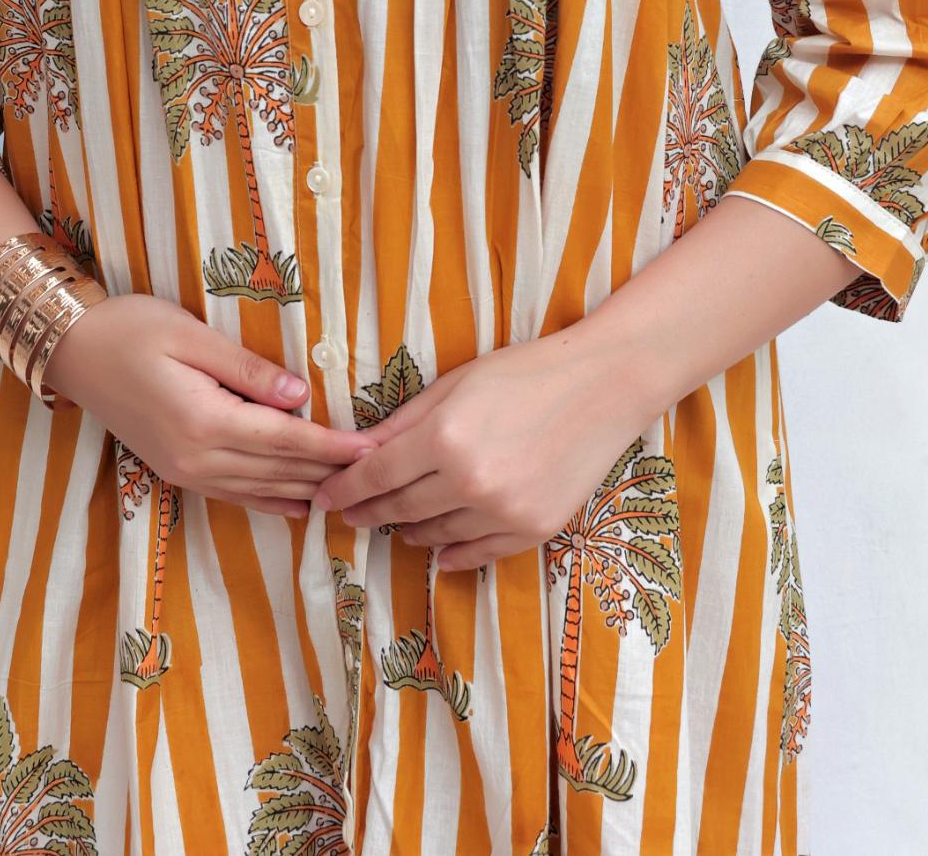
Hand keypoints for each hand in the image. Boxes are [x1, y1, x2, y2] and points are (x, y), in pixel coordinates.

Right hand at [42, 293, 369, 517]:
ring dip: (307, 488)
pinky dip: (272, 500)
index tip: (373, 448)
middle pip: (280, 470)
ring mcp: (185, 470)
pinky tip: (298, 505)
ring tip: (352, 490)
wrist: (73, 351)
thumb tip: (299, 393)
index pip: (286, 439)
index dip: (333, 446)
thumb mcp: (190, 334)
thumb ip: (246, 368)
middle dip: (331, 470)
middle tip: (380, 470)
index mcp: (205, 420)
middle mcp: (197, 456)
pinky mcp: (178, 470)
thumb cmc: (130, 328)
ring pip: (262, 488)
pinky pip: (235, 494)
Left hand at [309, 326, 658, 569]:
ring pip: (435, 535)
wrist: (602, 388)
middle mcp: (470, 481)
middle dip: (368, 513)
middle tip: (349, 515)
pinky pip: (478, 553)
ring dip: (408, 531)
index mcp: (444, 438)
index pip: (376, 475)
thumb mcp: (455, 384)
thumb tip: (361, 451)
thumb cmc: (524, 373)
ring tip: (394, 524)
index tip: (324, 498)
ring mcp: (503, 511)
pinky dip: (451, 554)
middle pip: (400, 509)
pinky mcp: (533, 529)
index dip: (345, 489)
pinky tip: (437, 552)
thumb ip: (406, 422)